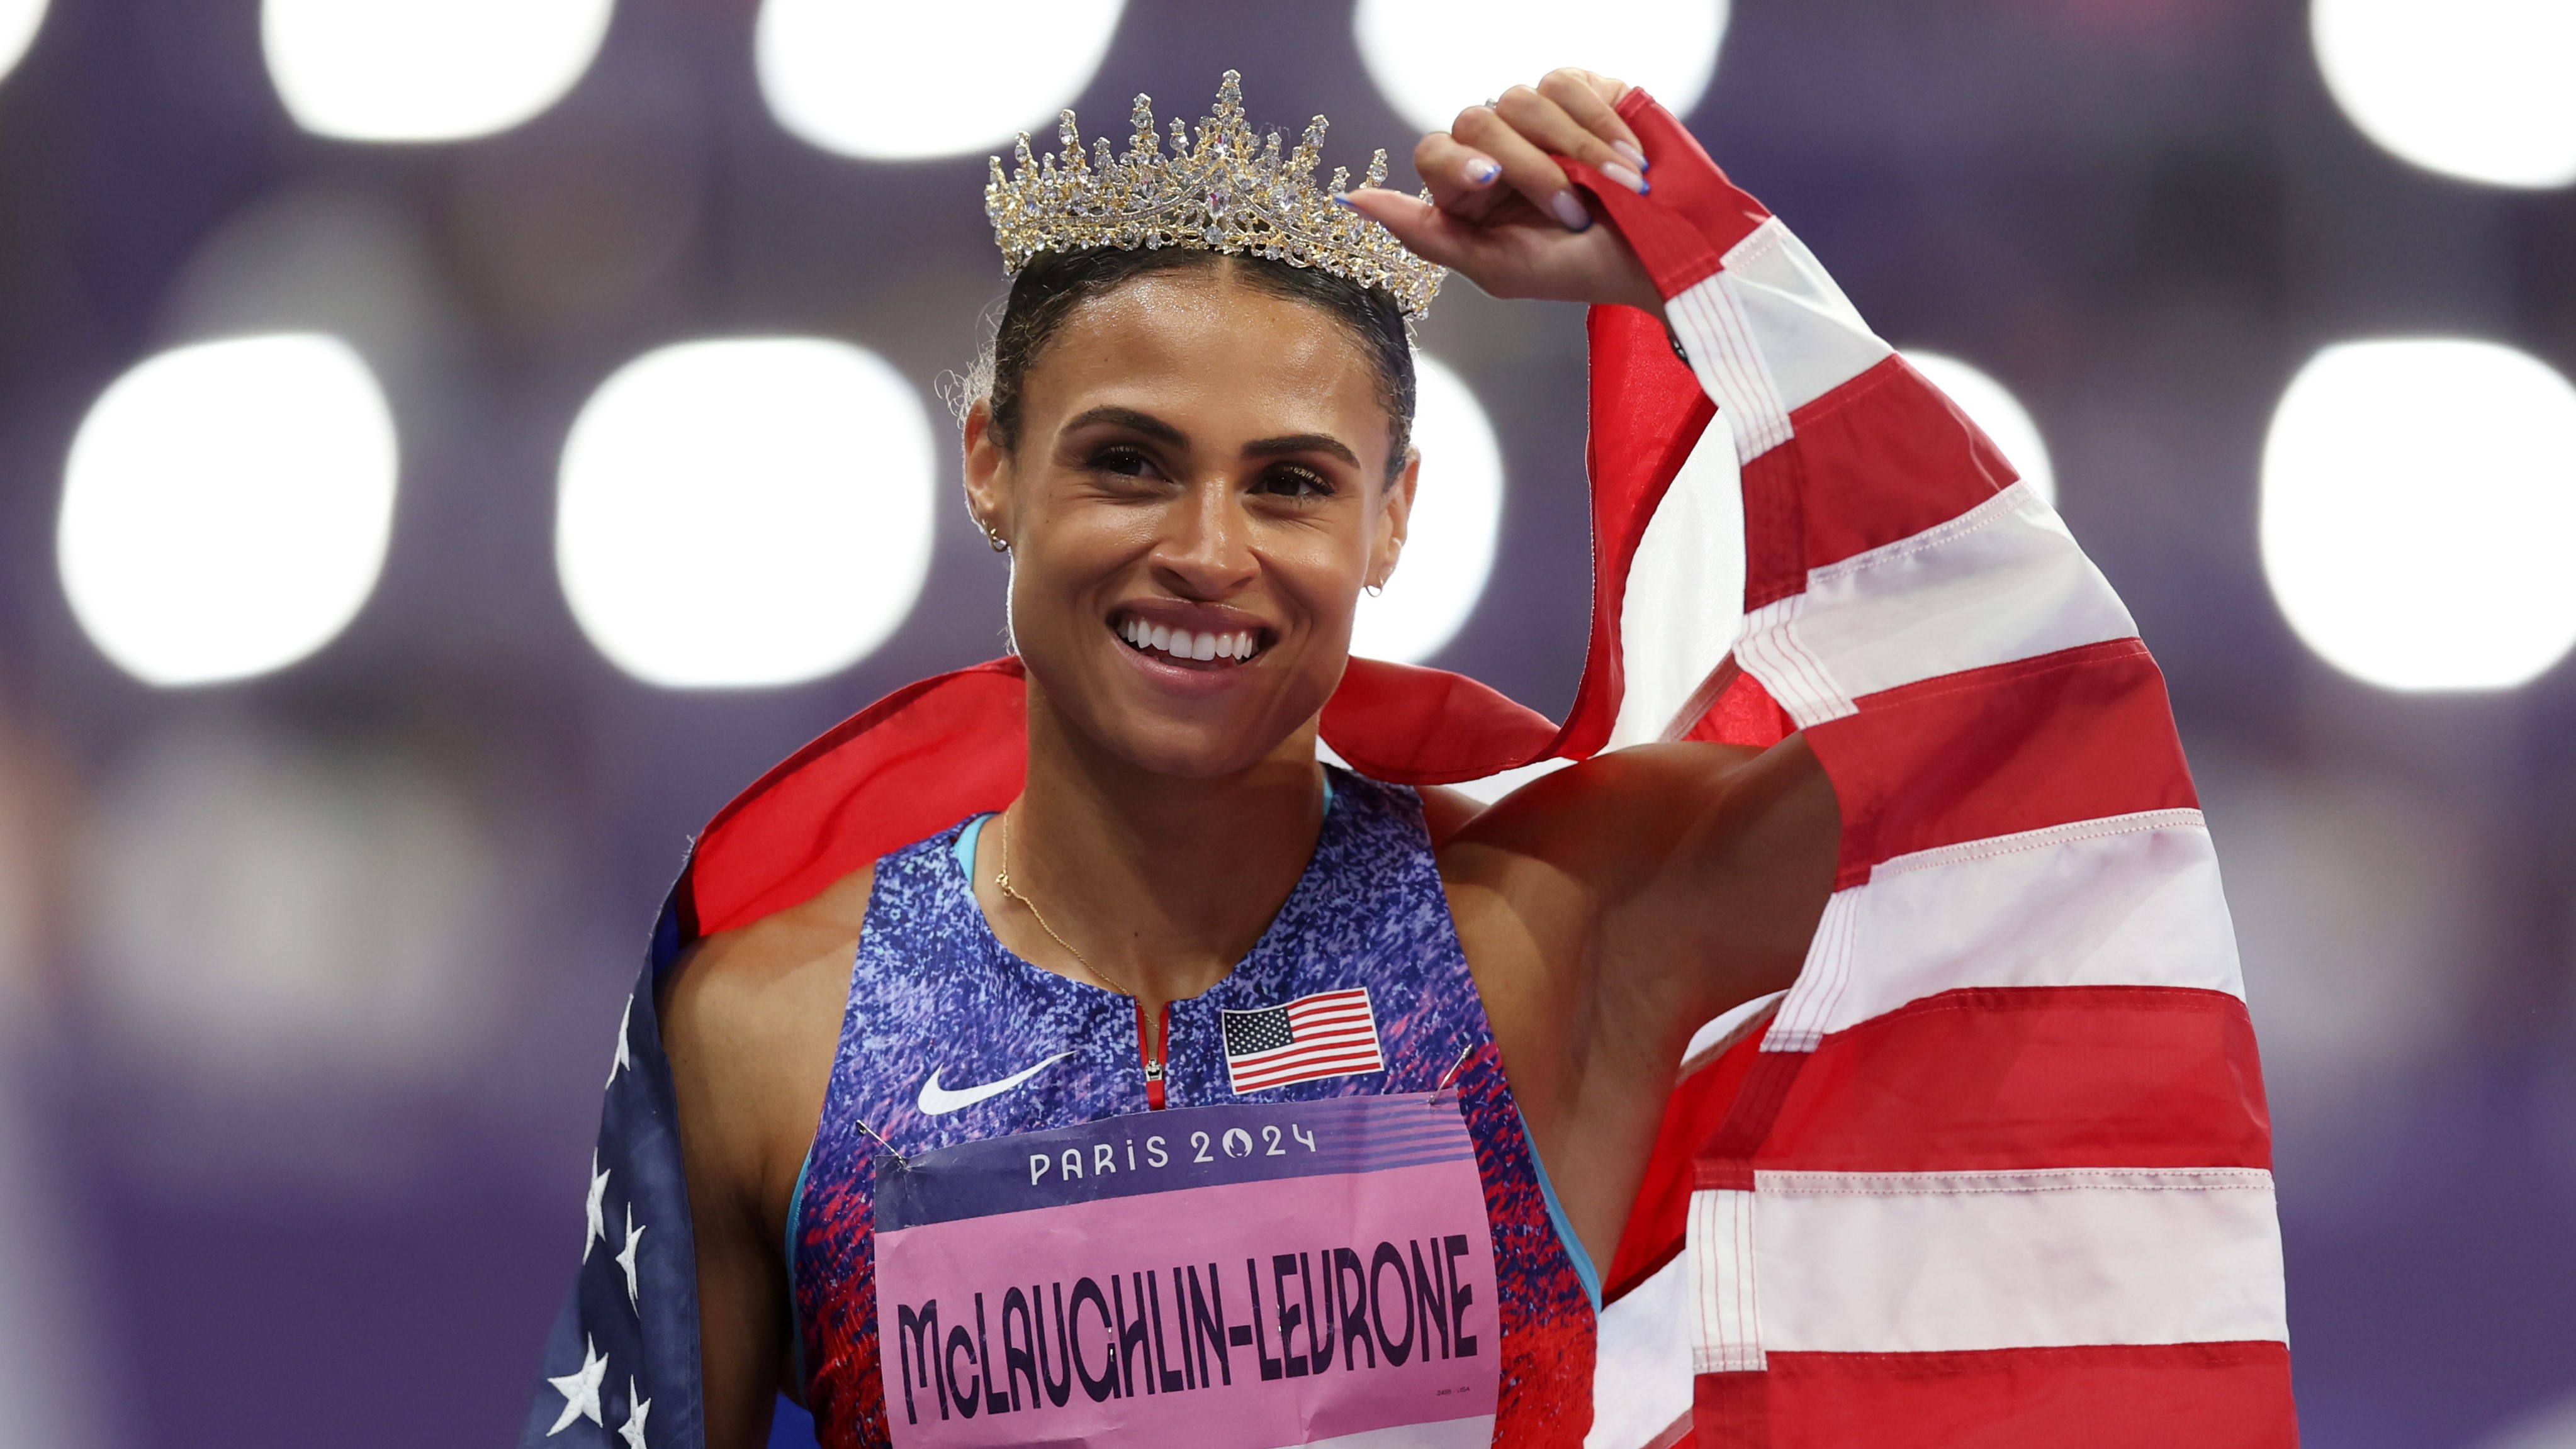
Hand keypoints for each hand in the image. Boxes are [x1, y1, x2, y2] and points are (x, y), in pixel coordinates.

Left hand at [1340, 68, 1662, 318]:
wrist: (1659, 256)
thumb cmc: (1577, 271)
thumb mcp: (1498, 268)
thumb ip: (1425, 235)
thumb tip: (1352, 200)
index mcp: (1466, 192)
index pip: (1433, 151)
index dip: (1456, 162)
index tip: (1491, 181)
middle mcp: (1496, 147)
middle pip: (1477, 121)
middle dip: (1530, 168)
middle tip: (1571, 211)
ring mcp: (1537, 117)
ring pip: (1523, 98)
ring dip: (1573, 149)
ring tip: (1612, 188)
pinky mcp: (1581, 91)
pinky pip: (1568, 82)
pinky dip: (1599, 122)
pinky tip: (1625, 160)